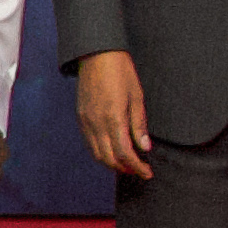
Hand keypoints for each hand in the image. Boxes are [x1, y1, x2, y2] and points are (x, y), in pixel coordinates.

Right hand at [73, 50, 154, 181]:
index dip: (137, 167)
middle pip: (109, 159)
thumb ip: (139, 124)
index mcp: (113, 118)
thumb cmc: (120, 72)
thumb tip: (144, 147)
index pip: (125, 153)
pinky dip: (100, 153)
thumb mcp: (137, 97)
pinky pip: (89, 143)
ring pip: (96, 154)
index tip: (147, 172)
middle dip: (125, 169)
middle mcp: (96, 123)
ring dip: (112, 163)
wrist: (97, 55)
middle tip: (139, 170)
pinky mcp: (81, 117)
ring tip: (127, 164)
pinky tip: (111, 150)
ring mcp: (86, 121)